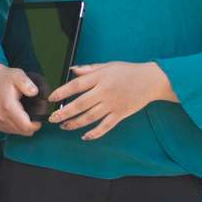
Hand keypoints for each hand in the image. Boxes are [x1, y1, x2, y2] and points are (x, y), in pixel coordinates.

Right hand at [0, 63, 41, 136]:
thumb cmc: (5, 78)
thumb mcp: (18, 75)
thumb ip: (27, 84)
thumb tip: (35, 92)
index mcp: (8, 107)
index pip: (26, 126)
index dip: (36, 125)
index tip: (40, 118)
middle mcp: (1, 117)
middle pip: (23, 131)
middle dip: (32, 126)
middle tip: (34, 114)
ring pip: (17, 132)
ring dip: (24, 127)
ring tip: (26, 114)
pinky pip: (10, 131)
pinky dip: (17, 127)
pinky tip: (18, 117)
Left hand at [47, 62, 173, 140]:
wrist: (150, 80)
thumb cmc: (127, 71)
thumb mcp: (107, 66)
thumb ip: (88, 69)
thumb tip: (71, 70)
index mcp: (100, 78)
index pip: (76, 85)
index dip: (62, 92)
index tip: (51, 98)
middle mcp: (104, 91)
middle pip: (80, 104)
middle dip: (64, 113)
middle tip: (53, 118)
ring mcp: (112, 104)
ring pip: (89, 117)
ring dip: (75, 123)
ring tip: (64, 126)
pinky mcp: (120, 114)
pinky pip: (105, 127)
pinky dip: (94, 133)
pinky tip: (84, 136)